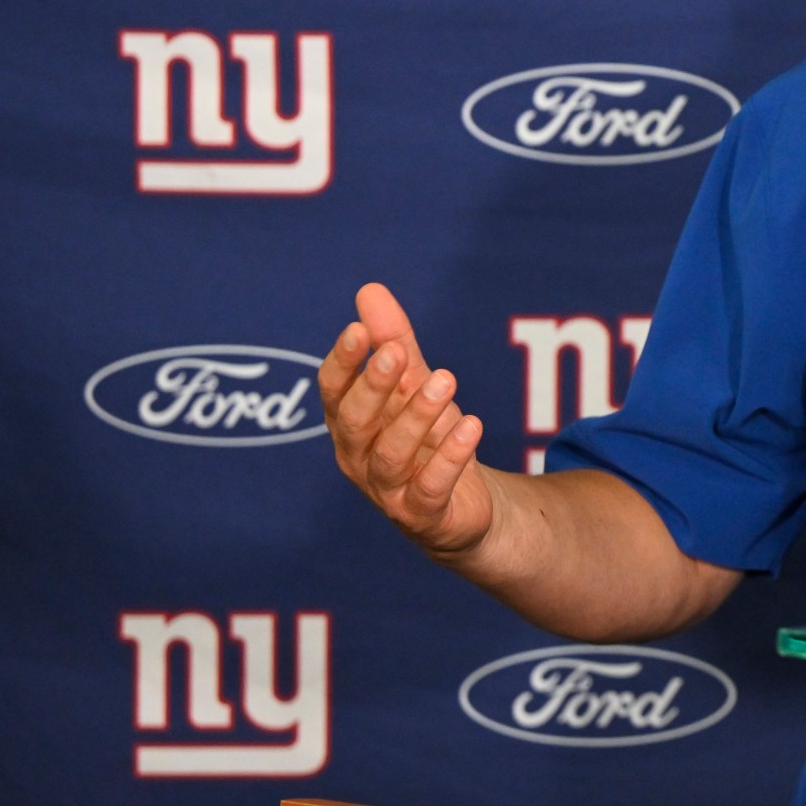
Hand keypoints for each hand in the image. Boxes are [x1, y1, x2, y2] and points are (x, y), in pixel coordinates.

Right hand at [316, 283, 495, 556]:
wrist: (465, 506)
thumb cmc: (428, 439)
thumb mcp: (414, 385)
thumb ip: (394, 341)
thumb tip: (369, 290)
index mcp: (350, 423)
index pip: (333, 390)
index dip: (343, 362)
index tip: (358, 330)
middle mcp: (359, 457)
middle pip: (354, 422)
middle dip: (374, 386)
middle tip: (396, 352)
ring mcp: (387, 490)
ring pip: (391, 454)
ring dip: (418, 415)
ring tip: (446, 380)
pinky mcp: (423, 514)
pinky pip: (431, 487)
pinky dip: (450, 456)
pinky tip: (471, 425)